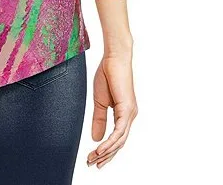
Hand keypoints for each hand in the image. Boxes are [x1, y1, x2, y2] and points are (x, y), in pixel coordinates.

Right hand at [87, 52, 137, 168]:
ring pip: (120, 140)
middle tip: (92, 164)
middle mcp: (129, 116)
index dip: (105, 150)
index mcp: (123, 114)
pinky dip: (110, 141)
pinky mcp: (127, 109)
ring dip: (106, 152)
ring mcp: (130, 114)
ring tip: (94, 159)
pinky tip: (101, 149)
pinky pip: (119, 131)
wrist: (113, 58)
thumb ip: (99, 119)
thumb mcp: (99, 101)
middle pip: (118, 143)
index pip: (115, 138)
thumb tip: (96, 138)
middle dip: (105, 156)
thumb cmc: (108, 74)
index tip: (93, 159)